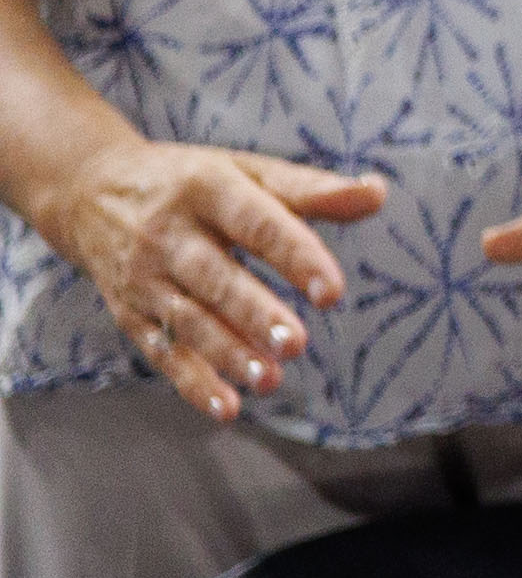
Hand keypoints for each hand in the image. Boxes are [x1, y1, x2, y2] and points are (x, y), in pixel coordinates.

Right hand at [23, 131, 379, 418]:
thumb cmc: (191, 181)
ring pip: (188, 320)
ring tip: (271, 379)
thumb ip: (310, 189)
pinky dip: (192, 381)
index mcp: (207, 189)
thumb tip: (376, 194)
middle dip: (254, 313)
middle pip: (214, 278)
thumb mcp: (246, 171)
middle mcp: (170, 235)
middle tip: (296, 343)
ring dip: (227, 353)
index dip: (294, 256)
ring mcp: (145, 277)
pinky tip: (227, 407)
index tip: (332, 291)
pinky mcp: (131, 311)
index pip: (256, 223)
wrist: (90, 191)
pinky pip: (162, 350)